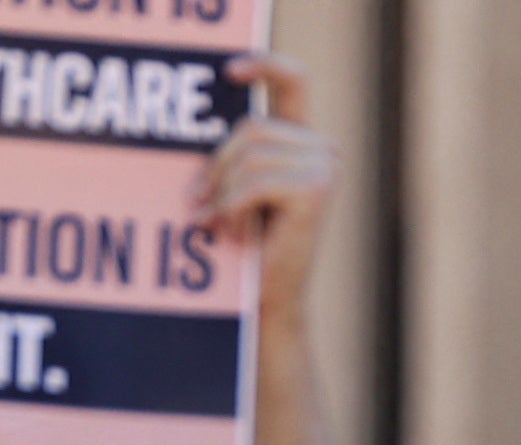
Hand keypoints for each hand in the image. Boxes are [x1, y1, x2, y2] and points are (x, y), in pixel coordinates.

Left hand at [205, 55, 336, 306]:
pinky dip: (233, 209)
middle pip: (251, 128)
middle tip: (198, 206)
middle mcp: (322, 149)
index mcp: (304, 142)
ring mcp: (325, 167)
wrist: (270, 303)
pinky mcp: (315, 190)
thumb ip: (232, 157)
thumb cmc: (248, 249)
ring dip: (225, 195)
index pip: (292, 81)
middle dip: (217, 168)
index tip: (228, 72)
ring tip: (223, 226)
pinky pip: (254, 182)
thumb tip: (195, 139)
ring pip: (249, 156)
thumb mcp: (236, 189)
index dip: (263, 65)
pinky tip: (235, 233)